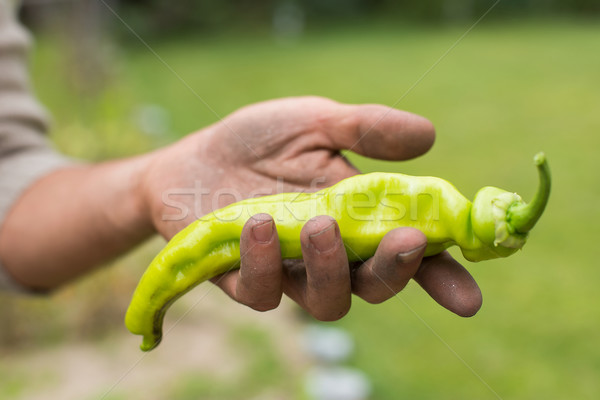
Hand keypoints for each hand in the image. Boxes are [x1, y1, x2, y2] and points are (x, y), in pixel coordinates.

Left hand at [142, 96, 481, 317]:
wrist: (191, 160)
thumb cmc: (258, 143)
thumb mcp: (314, 122)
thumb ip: (365, 128)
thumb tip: (429, 135)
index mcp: (358, 220)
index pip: (409, 256)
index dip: (442, 278)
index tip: (468, 297)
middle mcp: (329, 255)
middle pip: (374, 287)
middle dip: (395, 271)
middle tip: (406, 240)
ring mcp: (288, 272)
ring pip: (326, 301)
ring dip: (331, 267)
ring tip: (320, 223)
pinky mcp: (244, 279)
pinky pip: (262, 292)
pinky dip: (265, 261)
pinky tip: (258, 223)